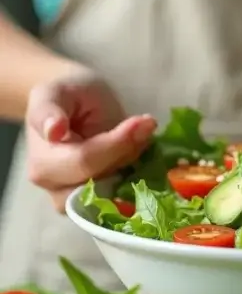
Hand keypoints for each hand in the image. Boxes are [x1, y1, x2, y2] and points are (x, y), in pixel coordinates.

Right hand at [25, 69, 156, 210]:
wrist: (74, 105)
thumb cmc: (66, 96)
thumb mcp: (54, 92)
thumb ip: (49, 109)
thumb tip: (53, 131)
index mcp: (44, 163)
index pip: (85, 162)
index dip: (118, 144)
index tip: (145, 120)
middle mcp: (57, 188)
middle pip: (103, 184)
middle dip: (129, 156)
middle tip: (146, 128)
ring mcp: (80, 198)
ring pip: (117, 193)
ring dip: (135, 167)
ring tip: (142, 137)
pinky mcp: (100, 201)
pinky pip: (125, 198)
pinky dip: (139, 179)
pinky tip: (145, 154)